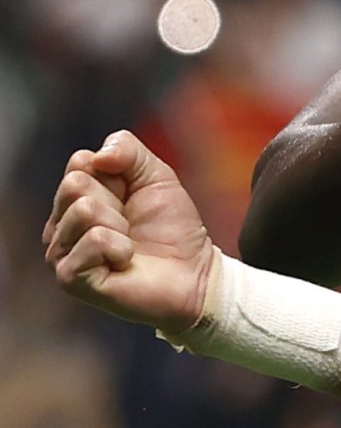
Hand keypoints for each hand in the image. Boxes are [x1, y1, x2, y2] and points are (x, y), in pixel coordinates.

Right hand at [43, 131, 217, 334]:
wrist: (193, 271)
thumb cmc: (172, 226)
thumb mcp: (156, 175)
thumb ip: (127, 150)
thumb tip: (96, 156)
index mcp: (75, 198)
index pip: (80, 162)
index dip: (119, 173)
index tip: (133, 195)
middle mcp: (60, 224)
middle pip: (75, 184)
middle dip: (118, 200)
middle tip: (132, 223)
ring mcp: (61, 252)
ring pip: (84, 210)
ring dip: (121, 225)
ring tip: (129, 244)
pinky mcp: (70, 277)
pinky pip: (95, 240)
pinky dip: (121, 248)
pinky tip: (124, 262)